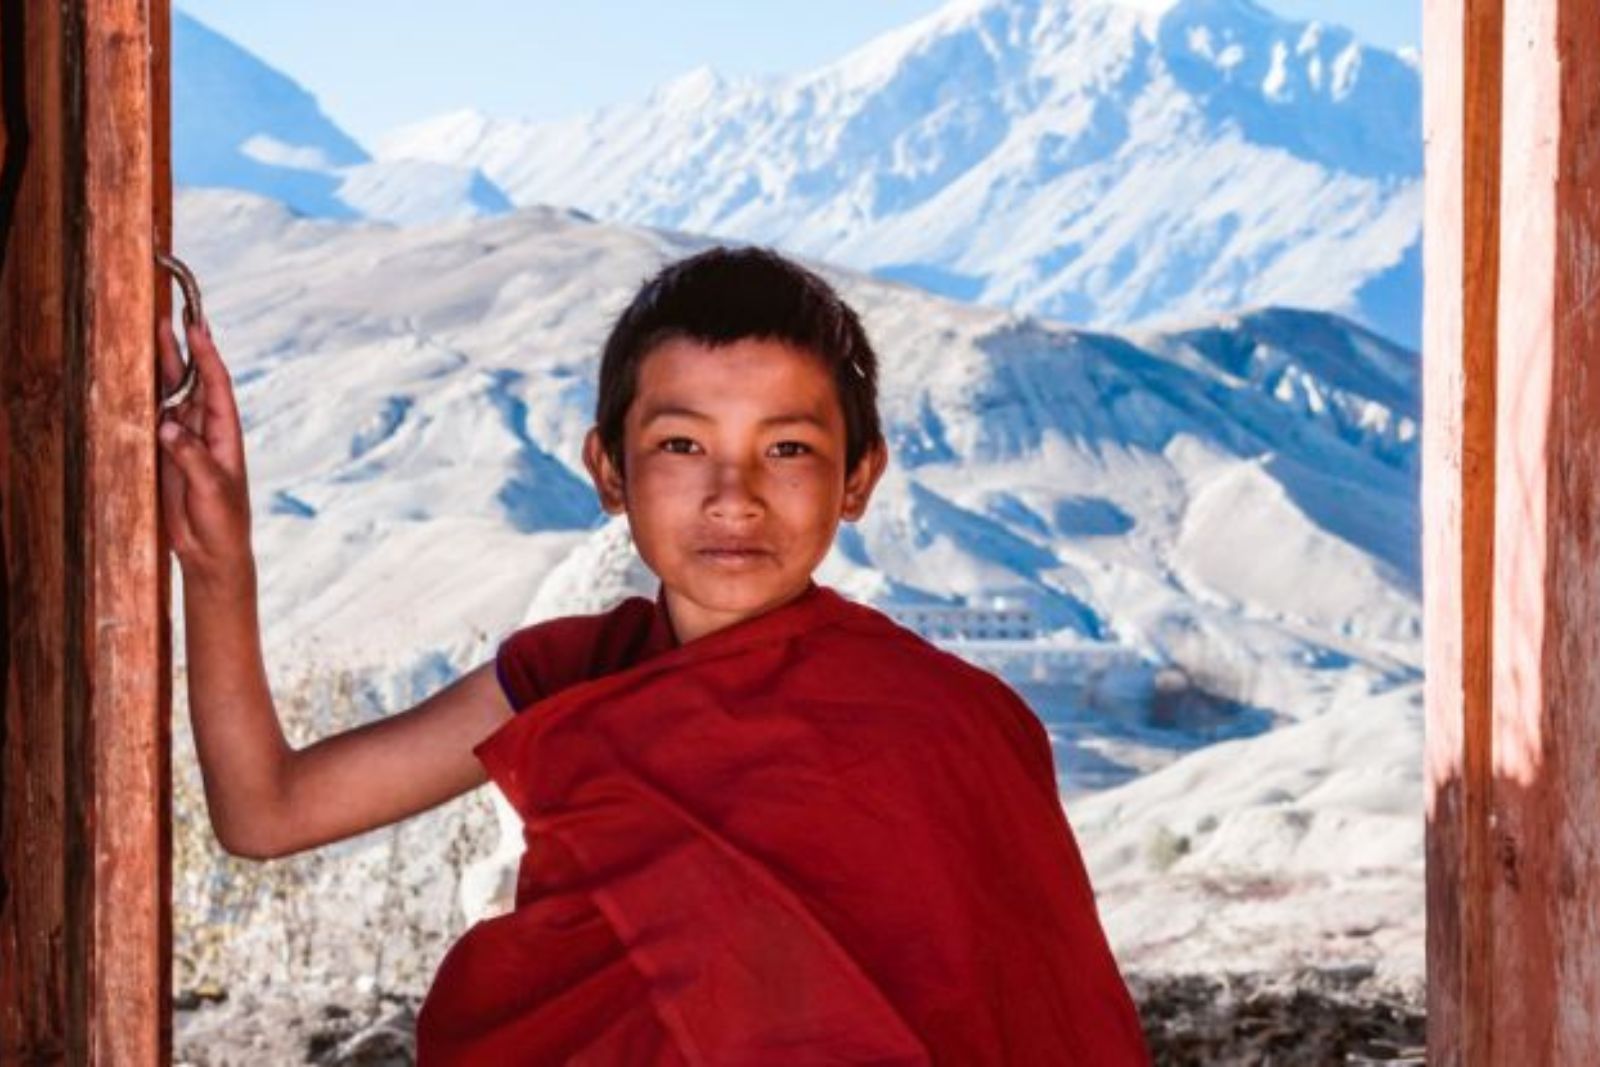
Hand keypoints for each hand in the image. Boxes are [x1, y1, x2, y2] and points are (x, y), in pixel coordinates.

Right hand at [157, 314, 255, 593]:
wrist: (212, 551)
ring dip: (163, 368)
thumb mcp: (212, 488)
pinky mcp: (167, 454)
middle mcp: (206, 430)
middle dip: (182, 350)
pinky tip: (135, 377)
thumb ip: (190, 456)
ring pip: (172, 396)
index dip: (207, 355)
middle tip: (169, 317)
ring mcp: (185, 440)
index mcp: (225, 434)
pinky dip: (145, 399)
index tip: (197, 326)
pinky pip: (154, 419)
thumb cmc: (223, 521)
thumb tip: (166, 425)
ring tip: (152, 335)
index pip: (216, 385)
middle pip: (192, 382)